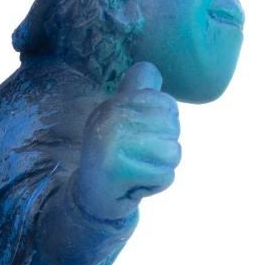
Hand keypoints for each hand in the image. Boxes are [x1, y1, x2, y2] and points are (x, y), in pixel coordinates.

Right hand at [74, 63, 181, 221]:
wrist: (92, 196)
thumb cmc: (114, 155)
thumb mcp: (120, 118)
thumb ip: (137, 94)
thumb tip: (148, 67)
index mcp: (113, 104)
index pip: (167, 104)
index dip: (163, 125)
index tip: (140, 136)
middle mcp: (110, 119)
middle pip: (173, 127)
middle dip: (163, 147)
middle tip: (138, 157)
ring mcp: (112, 144)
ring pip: (172, 153)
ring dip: (160, 168)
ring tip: (137, 170)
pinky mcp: (119, 171)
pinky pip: (165, 176)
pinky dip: (155, 185)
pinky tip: (135, 185)